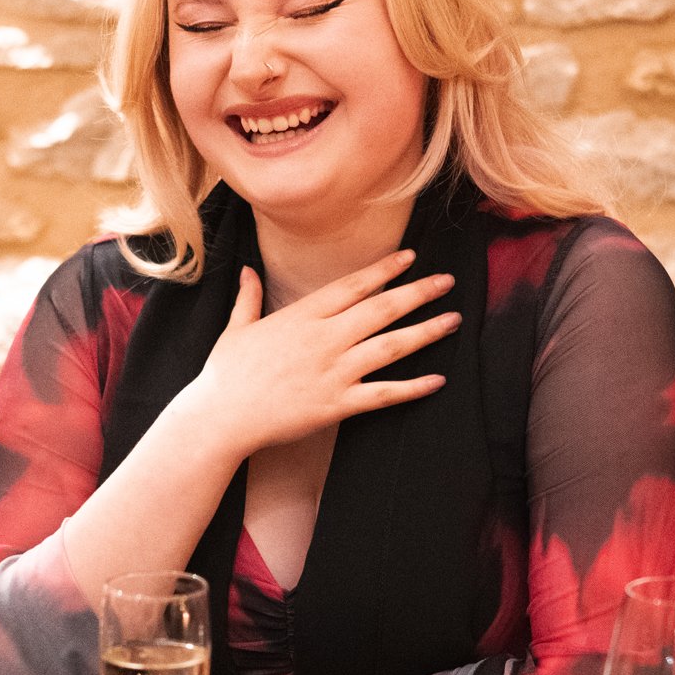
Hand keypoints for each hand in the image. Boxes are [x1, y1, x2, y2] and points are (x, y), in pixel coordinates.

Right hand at [177, 250, 458, 459]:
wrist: (221, 417)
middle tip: (447, 282)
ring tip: (453, 320)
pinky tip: (437, 381)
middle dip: (418, 293)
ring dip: (426, 332)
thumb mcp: (236, 328)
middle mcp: (324, 339)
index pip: (352, 285)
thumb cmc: (226, 374)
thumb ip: (248, 297)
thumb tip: (248, 271)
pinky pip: (384, 394)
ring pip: (391, 346)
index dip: (384, 270)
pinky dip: (413, 388)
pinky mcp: (337, 404)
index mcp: (302, 316)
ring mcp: (333, 371)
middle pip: (382, 309)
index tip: (411, 257)